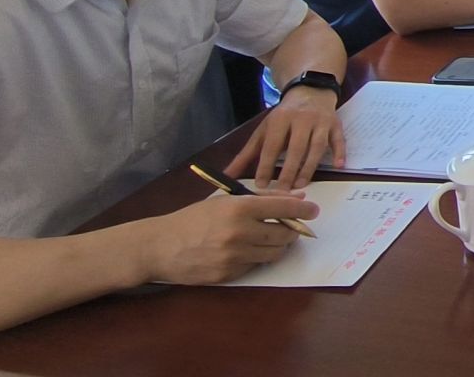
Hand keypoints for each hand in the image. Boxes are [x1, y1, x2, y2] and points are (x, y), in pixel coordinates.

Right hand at [141, 192, 319, 284]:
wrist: (160, 247)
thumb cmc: (193, 219)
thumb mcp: (224, 201)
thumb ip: (261, 199)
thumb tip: (297, 199)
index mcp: (239, 209)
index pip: (282, 209)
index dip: (303, 210)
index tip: (314, 211)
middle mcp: (239, 233)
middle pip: (283, 235)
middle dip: (291, 231)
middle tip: (290, 228)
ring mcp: (234, 257)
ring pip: (273, 254)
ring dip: (277, 247)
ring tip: (269, 239)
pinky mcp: (228, 275)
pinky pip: (254, 266)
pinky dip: (256, 259)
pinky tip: (244, 251)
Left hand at [229, 83, 343, 189]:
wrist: (310, 91)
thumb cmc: (284, 116)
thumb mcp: (264, 130)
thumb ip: (247, 155)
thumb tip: (227, 176)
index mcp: (280, 119)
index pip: (273, 145)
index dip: (267, 165)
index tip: (261, 185)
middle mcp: (302, 119)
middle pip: (297, 147)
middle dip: (290, 169)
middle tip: (283, 191)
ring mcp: (321, 122)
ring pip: (318, 146)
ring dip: (310, 166)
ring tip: (302, 185)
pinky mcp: (336, 125)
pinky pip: (339, 140)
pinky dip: (340, 153)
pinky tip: (339, 167)